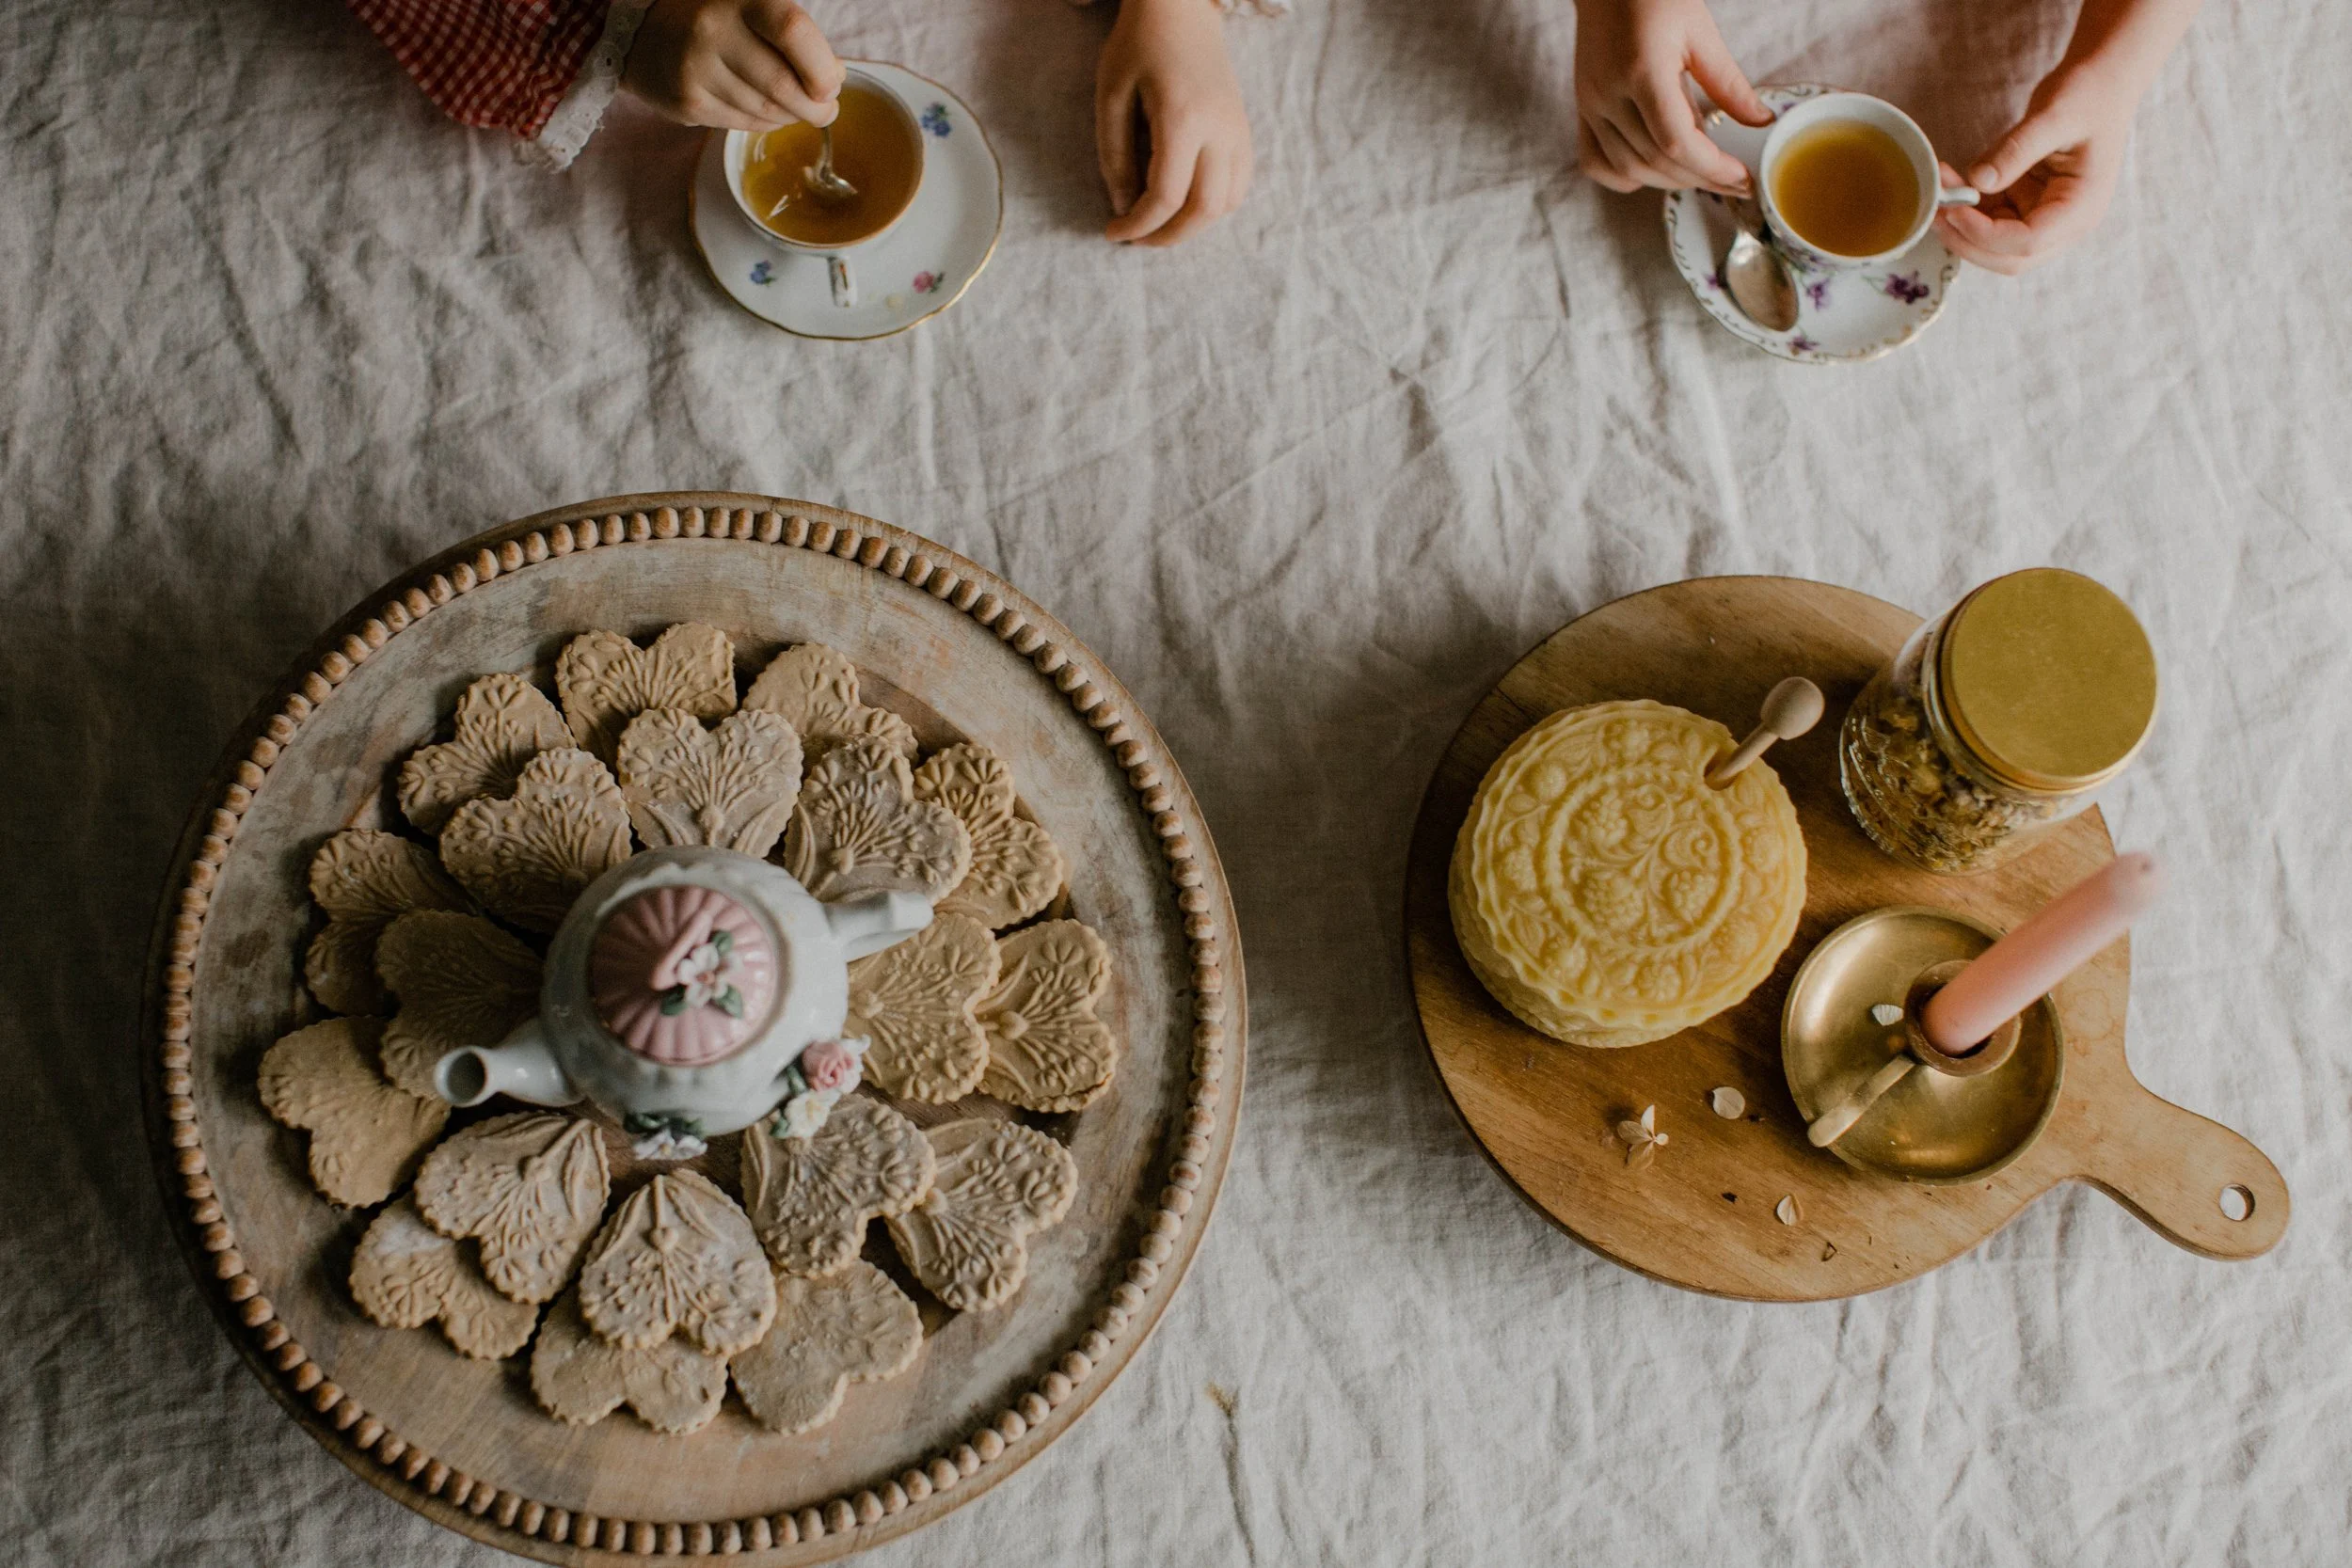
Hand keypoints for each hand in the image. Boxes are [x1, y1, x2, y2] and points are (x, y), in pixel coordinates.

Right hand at [622, 0, 844, 130]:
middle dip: (816, 107)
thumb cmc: (714, 17)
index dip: (821, 66)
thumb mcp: (751, 7)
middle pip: (783, 86)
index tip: (832, 83)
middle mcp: (714, 32)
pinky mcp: (687, 103)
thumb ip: (794, 35)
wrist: (642, 32)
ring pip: (766, 112)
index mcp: (739, 0)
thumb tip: (836, 76)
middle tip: (827, 109)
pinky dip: (766, 124)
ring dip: (792, 116)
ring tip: (798, 108)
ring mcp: (697, 70)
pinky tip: (767, 111)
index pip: (793, 32)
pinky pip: (743, 124)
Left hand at [1097, 0, 1253, 245]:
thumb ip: (1115, 155)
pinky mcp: (1245, 131)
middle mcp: (1220, 129)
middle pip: (1203, 210)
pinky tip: (1185, 204)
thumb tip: (1123, 206)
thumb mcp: (1111, 95)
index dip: (1137, 224)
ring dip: (1192, 226)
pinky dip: (1213, 207)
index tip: (1113, 231)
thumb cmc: (1139, 44)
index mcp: (1183, 118)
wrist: (1182, 8)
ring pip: (1226, 204)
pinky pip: (1238, 186)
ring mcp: (1239, 131)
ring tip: (1159, 224)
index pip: (1165, 195)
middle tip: (1136, 239)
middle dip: (1167, 237)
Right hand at [1574, 0, 1771, 196]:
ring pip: (1627, 170)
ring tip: (1702, 175)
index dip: (1712, 167)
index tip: (1741, 176)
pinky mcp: (1582, 109)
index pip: (1676, 142)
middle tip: (1734, 181)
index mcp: (1642, 72)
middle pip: (1654, 162)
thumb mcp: (1701, 33)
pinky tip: (1653, 171)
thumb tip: (1760, 122)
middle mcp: (1608, 95)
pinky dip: (1624, 178)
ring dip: (1669, 182)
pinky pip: (1595, 162)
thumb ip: (1729, 83)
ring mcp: (1590, 105)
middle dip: (1700, 179)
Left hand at [1935, 72, 2132, 274]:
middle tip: (1935, 213)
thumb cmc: (2089, 94)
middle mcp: (2065, 222)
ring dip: (1962, 225)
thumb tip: (1978, 181)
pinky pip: (1991, 219)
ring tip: (1939, 190)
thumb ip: (2016, 150)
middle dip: (1968, 241)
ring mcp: (2045, 215)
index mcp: (2081, 208)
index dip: (1984, 234)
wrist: (2103, 79)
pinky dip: (1968, 208)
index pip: (2027, 242)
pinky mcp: (2027, 203)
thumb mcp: (2054, 116)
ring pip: (1995, 244)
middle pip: (2010, 258)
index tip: (1953, 209)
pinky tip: (1950, 184)